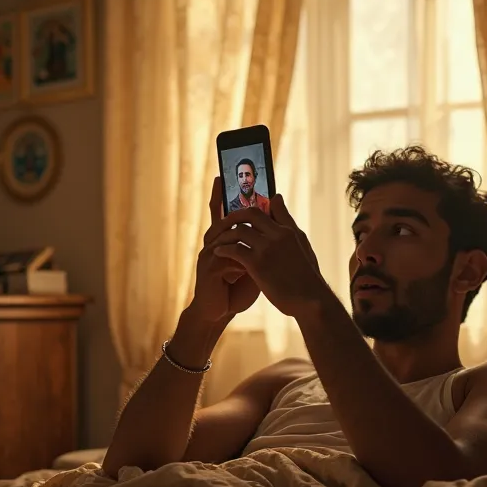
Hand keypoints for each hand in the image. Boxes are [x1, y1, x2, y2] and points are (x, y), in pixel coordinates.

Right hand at [187, 178, 260, 323]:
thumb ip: (261, 243)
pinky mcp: (208, 271)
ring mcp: (208, 256)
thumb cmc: (237, 287)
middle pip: (219, 218)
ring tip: (254, 226)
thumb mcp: (253, 262)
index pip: (221, 212)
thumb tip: (277, 225)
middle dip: (224, 204)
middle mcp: (213, 243)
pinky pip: (225, 257)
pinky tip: (249, 258)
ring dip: (239, 233)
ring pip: (224, 236)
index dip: (219, 195)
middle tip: (233, 189)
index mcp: (223, 240)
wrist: (220, 310)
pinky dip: (239, 255)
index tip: (220, 175)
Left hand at [207, 195, 328, 317]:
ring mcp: (267, 249)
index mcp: (290, 230)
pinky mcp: (258, 264)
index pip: (273, 205)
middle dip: (235, 215)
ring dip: (226, 234)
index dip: (258, 204)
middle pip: (251, 213)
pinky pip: (234, 250)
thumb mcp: (303, 246)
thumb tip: (279, 200)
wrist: (310, 300)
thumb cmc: (308, 277)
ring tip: (218, 240)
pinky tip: (218, 253)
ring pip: (239, 230)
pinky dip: (224, 250)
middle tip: (225, 222)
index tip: (246, 210)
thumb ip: (289, 225)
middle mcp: (278, 235)